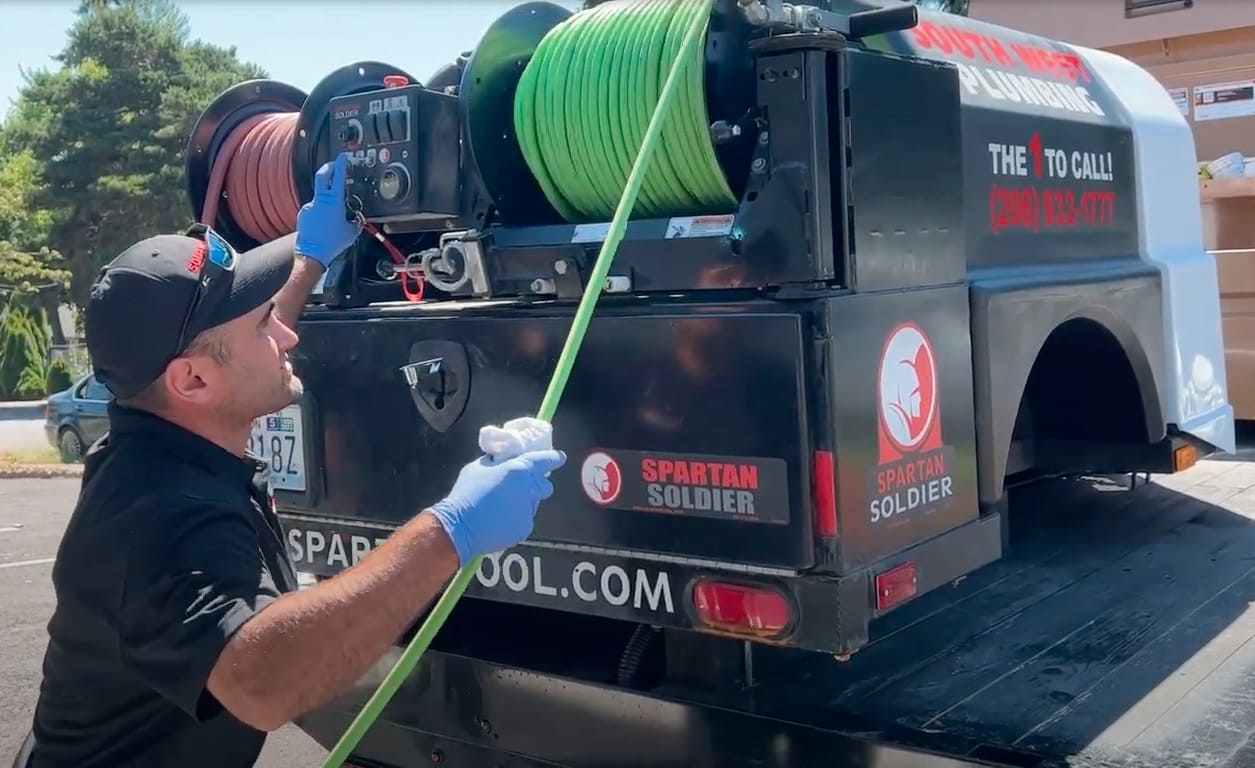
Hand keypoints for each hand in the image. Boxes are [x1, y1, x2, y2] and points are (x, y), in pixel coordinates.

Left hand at [294, 153, 360, 265]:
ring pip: (319, 197)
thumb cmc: (332, 243)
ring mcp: (309, 206)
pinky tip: (324, 223)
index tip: (342, 157)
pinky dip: (319, 212)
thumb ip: (355, 223)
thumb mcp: (351, 232)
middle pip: (321, 176)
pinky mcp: (303, 214)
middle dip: (328, 168)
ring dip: (326, 199)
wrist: (312, 253)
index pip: (337, 178)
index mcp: (333, 202)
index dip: (340, 165)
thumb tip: (358, 221)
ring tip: (333, 212)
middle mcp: (320, 201)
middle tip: (333, 165)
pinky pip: (314, 209)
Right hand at [427, 449, 567, 565]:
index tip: (559, 458)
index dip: (554, 458)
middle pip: (545, 486)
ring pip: (532, 505)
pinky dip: (515, 520)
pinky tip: (498, 522)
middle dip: (537, 486)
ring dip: (523, 503)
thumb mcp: (479, 467)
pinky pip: (524, 521)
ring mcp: (529, 510)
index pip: (546, 460)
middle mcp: (529, 489)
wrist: (461, 525)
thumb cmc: (467, 492)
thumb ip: (496, 463)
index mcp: (520, 469)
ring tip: (501, 508)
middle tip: (521, 488)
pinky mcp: (525, 528)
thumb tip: (502, 462)